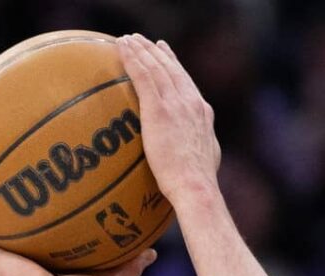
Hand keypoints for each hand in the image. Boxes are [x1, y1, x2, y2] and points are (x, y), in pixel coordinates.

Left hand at [118, 34, 220, 208]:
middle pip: (171, 69)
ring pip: (156, 67)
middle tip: (143, 41)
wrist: (196, 186)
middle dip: (156, 52)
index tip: (165, 53)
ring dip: (141, 50)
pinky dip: (132, 58)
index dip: (174, 65)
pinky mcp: (160, 109)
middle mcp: (191, 102)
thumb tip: (189, 156)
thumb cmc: (196, 186)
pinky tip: (121, 48)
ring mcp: (177, 103)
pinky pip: (143, 76)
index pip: (186, 82)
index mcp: (201, 113)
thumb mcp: (203, 162)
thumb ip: (195, 150)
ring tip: (128, 40)